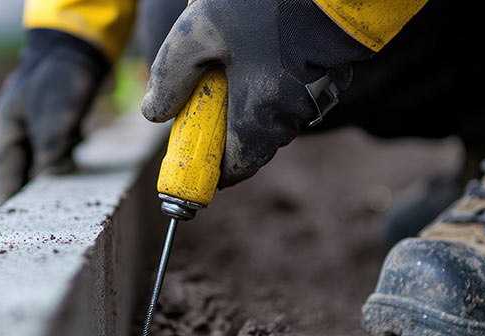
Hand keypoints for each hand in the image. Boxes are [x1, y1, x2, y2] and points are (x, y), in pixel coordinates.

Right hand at [0, 29, 108, 208]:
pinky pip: (60, 158)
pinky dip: (67, 162)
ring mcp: (39, 134)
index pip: (2, 176)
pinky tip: (75, 157)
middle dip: (32, 196)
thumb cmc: (60, 80)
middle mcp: (20, 136)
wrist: (81, 52)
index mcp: (7, 131)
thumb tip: (52, 176)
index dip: (5, 201)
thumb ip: (50, 149)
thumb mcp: (53, 115)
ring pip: (43, 169)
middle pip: (21, 176)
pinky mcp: (59, 134)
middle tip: (43, 219)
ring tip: (62, 190)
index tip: (11, 226)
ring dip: (54, 178)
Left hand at [141, 0, 368, 187]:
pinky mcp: (330, 74)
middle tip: (203, 99)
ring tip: (229, 66)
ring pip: (272, 115)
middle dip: (225, 128)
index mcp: (259, 117)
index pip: (235, 169)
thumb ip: (170, 76)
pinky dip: (270, 82)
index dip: (211, 169)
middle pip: (251, 142)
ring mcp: (316, 96)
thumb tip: (154, 114)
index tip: (192, 156)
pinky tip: (257, 50)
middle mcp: (291, 116)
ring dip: (248, 102)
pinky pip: (292, 92)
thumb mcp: (197, 33)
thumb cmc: (263, 3)